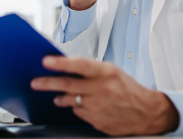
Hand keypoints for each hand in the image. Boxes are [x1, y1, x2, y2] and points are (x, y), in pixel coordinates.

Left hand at [30, 56, 178, 135]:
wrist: (146, 112)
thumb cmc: (128, 88)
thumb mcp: (113, 71)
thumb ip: (93, 69)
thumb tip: (68, 66)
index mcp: (107, 73)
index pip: (81, 65)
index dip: (62, 63)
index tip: (47, 61)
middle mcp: (102, 89)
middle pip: (69, 85)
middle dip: (48, 83)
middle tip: (36, 82)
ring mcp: (99, 107)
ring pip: (70, 101)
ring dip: (61, 97)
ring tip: (57, 95)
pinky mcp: (97, 120)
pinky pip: (78, 112)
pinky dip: (76, 107)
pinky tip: (82, 105)